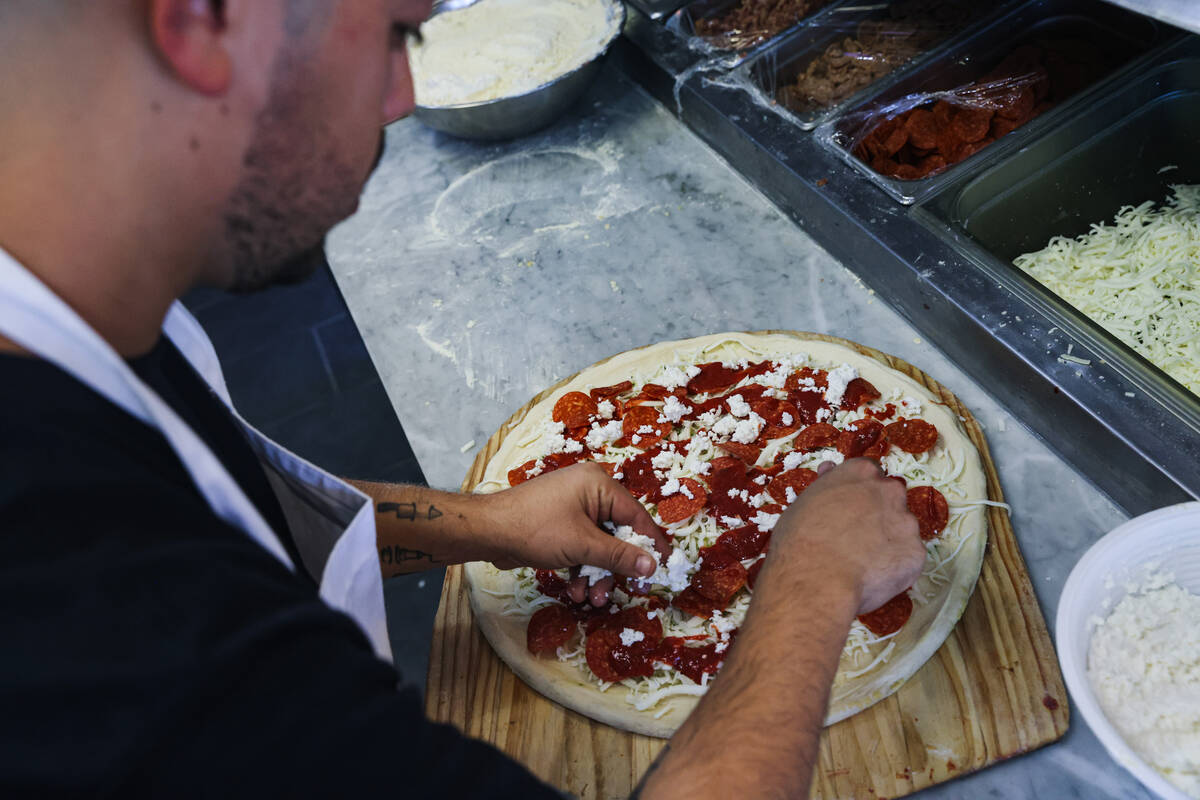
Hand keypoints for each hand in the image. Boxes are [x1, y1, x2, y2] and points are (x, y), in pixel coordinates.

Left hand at [484, 463, 671, 604]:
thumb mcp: (583, 546)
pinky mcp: (560, 524)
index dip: (651, 544)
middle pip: (618, 533)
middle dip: (616, 567)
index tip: (665, 567)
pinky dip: (582, 568)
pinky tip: (577, 591)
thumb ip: (620, 556)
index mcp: (599, 485)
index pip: (637, 516)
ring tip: (591, 598)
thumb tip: (653, 566)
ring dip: (597, 573)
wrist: (488, 532)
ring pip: (599, 545)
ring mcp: (573, 507)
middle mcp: (590, 491)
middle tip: (622, 592)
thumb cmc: (537, 529)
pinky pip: (582, 546)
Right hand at [762, 458, 924, 614]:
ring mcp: (907, 522)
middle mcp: (889, 490)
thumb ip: (826, 486)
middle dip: (878, 514)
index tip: (848, 508)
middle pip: (890, 498)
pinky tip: (871, 576)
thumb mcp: (804, 502)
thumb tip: (829, 469)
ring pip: (901, 529)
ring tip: (862, 562)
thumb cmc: (799, 540)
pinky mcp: (916, 553)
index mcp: (861, 472)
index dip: (858, 493)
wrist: (816, 580)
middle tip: (855, 537)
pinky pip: (906, 558)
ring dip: (887, 541)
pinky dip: (894, 567)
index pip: (869, 473)